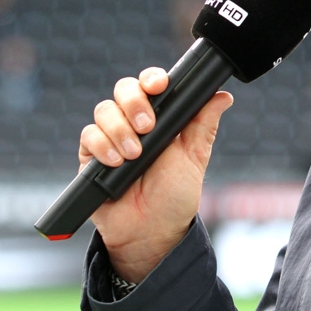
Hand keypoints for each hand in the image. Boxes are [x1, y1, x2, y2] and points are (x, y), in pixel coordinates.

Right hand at [78, 67, 233, 282]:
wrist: (151, 231)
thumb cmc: (175, 194)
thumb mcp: (194, 157)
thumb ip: (204, 124)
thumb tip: (223, 96)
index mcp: (161, 117)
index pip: (151, 84)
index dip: (152, 78)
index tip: (159, 86)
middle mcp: (133, 122)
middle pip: (124, 89)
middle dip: (134, 102)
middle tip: (147, 126)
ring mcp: (111, 137)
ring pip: (104, 110)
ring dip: (119, 129)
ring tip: (135, 155)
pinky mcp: (90, 157)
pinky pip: (87, 137)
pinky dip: (102, 146)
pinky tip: (116, 162)